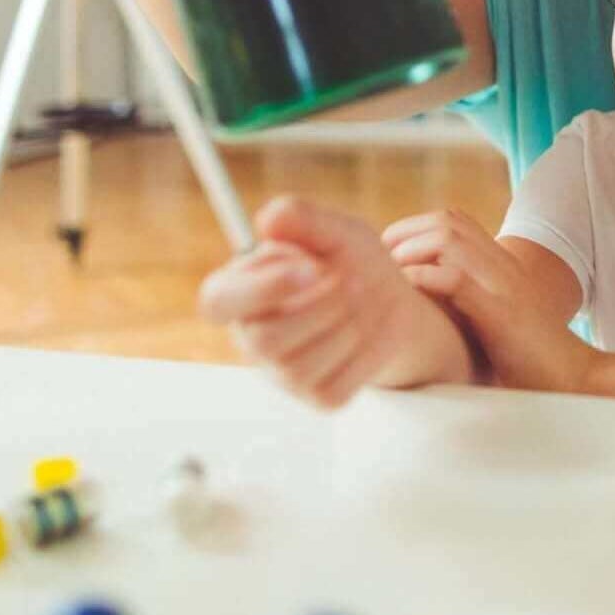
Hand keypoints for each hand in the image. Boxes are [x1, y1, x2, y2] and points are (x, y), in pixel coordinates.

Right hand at [200, 197, 474, 408]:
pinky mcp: (318, 396)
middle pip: (265, 341)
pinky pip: (333, 388)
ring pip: (300, 366)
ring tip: (360, 305)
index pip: (217, 302)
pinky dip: (361, 357)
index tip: (311, 268)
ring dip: (346, 328)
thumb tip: (268, 220)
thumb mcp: (335, 230)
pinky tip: (365, 337)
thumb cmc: (353, 262)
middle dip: (321, 307)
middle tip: (351, 282)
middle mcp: (253, 337)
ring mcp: (283, 373)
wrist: (397, 303)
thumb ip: (301, 218)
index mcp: (241, 291)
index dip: (260, 289)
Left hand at [383, 210, 591, 394]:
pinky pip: (456, 278)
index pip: (455, 219)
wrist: (574, 380)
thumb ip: (470, 302)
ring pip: (449, 238)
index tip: (389, 253)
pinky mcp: (500, 313)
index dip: (415, 226)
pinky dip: (425, 277)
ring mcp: (503, 285)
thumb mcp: (497, 319)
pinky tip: (408, 290)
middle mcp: (503, 265)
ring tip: (391, 274)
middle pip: (448, 220)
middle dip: (406, 232)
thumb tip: (423, 305)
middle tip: (380, 259)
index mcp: (502, 263)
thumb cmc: (530, 359)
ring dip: (410, 250)